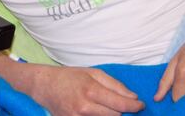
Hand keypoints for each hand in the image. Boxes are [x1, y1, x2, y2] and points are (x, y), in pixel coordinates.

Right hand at [30, 65, 144, 115]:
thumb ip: (115, 84)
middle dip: (122, 111)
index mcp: (90, 90)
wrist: (43, 85)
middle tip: (122, 105)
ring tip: (106, 107)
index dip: (135, 106)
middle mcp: (84, 107)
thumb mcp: (92, 73)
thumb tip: (133, 97)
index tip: (141, 105)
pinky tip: (96, 111)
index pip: (121, 104)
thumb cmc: (69, 76)